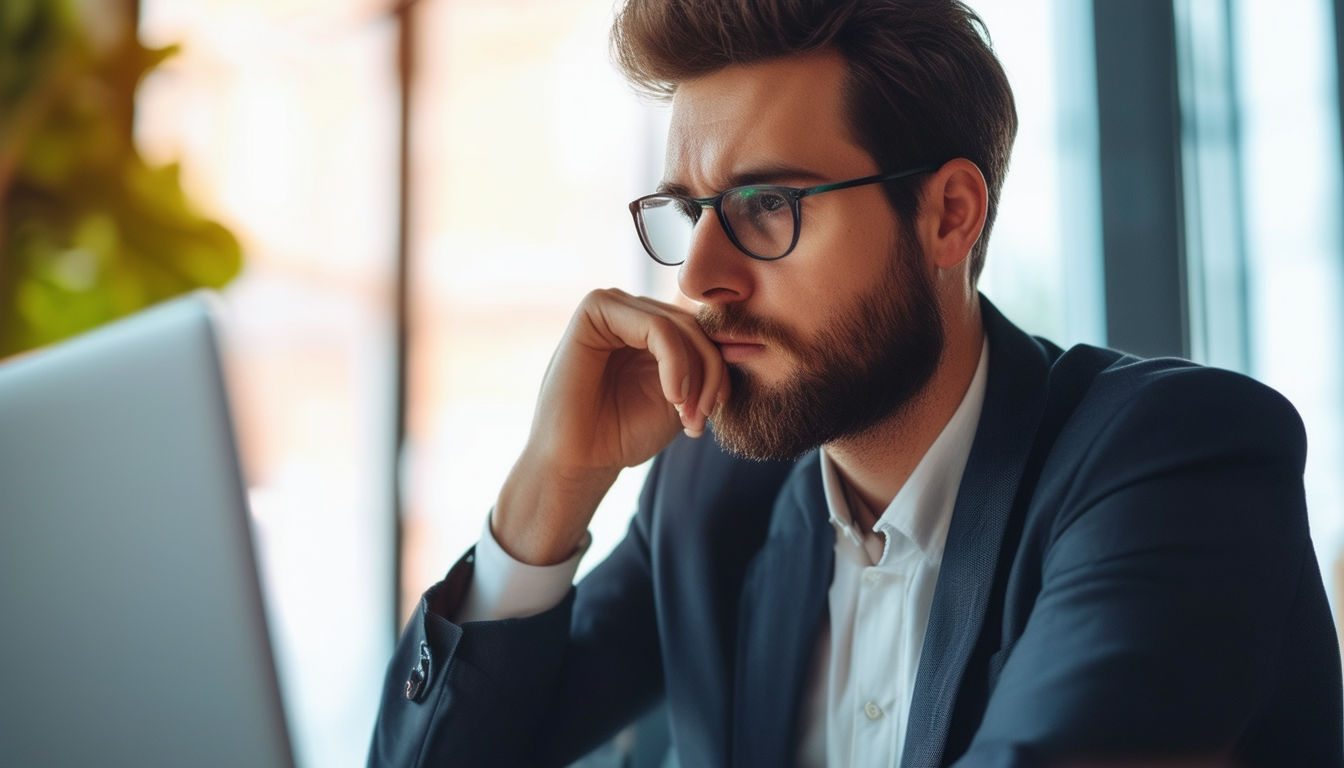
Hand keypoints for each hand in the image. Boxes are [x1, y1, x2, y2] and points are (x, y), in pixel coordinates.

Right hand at [492, 288, 729, 564]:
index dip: (720, 363)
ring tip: (687, 415)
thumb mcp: (683, 398)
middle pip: (694, 325)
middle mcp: (631, 311)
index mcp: (648, 329)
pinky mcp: (594, 310)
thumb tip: (748, 345)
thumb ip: (707, 369)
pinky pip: (655, 326)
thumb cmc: (624, 434)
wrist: (580, 462)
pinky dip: (675, 362)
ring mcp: (612, 306)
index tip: (720, 407)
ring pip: (680, 325)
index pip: (701, 328)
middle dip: (710, 373)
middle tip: (702, 418)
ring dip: (695, 372)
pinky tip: (672, 397)